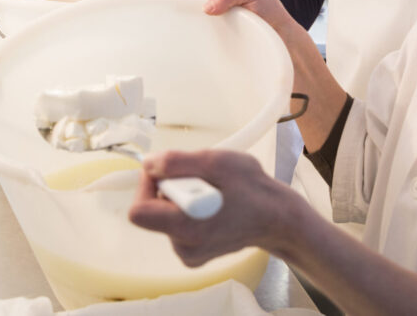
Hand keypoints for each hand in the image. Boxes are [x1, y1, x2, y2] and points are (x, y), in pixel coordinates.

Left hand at [129, 150, 292, 266]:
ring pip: (164, 215)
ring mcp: (188, 253)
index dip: (148, 186)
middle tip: (201, 180)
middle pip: (152, 210)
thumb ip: (177, 162)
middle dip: (172, 187)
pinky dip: (188, 210)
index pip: (139, 211)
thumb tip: (149, 164)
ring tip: (213, 191)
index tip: (168, 172)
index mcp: (187, 228)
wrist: (277, 218)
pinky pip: (175, 224)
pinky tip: (212, 205)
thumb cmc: (254, 191)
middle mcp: (184, 247)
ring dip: (182, 196)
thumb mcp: (217, 162)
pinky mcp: (192, 254)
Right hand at [192, 0, 295, 35]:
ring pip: (209, 16)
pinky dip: (209, 31)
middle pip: (205, 0)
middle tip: (183, 14)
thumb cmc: (271, 9)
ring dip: (202, 20)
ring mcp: (228, 15)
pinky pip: (215, 29)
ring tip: (192, 26)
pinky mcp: (230, 29)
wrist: (283, 33)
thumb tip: (206, 6)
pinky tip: (204, 36)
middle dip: (195, 5)